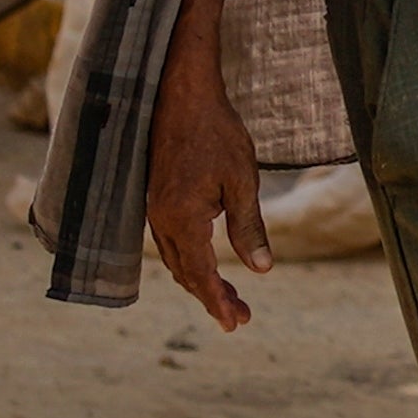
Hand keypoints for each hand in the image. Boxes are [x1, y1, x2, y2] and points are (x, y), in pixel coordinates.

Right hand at [146, 52, 266, 332]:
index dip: (217, 302)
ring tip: (229, 298)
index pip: (201, 275)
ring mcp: (155, 209)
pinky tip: (205, 264)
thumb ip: (249, 228)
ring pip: (177, 260)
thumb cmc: (216, 132)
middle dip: (212, 298)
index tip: (235, 324)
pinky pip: (171, 243)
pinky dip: (189, 261)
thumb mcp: (243, 181)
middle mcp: (162, 220)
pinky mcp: (157, 198)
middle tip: (239, 318)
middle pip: (186, 273)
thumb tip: (261, 270)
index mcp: (183, 219)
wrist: (180, 93)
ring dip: (200, 281)